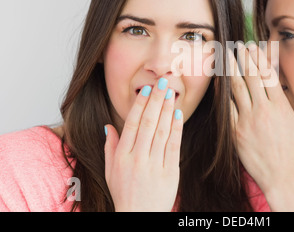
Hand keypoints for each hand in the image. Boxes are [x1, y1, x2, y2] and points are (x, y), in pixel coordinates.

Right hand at [104, 79, 183, 210]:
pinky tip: (178, 114)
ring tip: (171, 93)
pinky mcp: (170, 172)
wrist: (140, 217)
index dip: (140, 105)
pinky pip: (174, 146)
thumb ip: (110, 147)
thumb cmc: (124, 193)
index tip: (146, 89)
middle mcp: (138, 159)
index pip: (132, 124)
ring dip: (167, 110)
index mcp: (122, 156)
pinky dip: (176, 129)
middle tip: (162, 82)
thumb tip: (108, 126)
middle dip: (156, 100)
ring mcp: (154, 165)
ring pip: (162, 131)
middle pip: (148, 123)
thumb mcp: (111, 172)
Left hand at [229, 43, 293, 208]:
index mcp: (281, 107)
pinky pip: (227, 108)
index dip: (259, 58)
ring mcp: (247, 121)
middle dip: (244, 58)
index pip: (268, 76)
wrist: (279, 178)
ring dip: (231, 70)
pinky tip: (219, 81)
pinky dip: (223, 93)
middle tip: (238, 44)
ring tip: (227, 56)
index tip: (254, 46)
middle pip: (251, 78)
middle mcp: (263, 110)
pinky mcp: (235, 132)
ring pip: (236, 89)